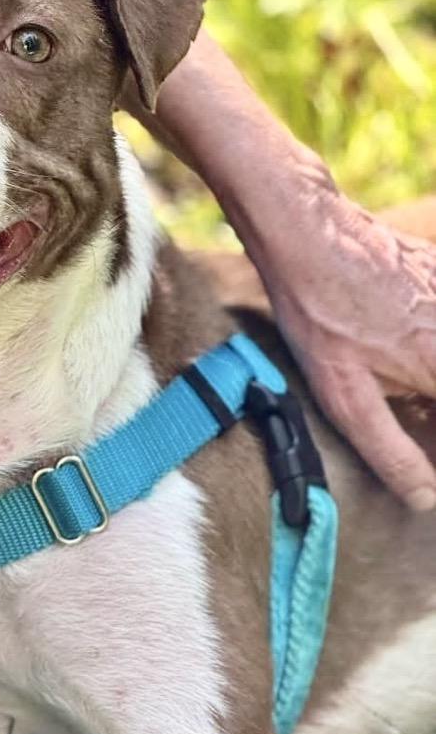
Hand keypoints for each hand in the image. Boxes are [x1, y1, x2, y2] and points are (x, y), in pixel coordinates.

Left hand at [251, 157, 435, 509]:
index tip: (426, 446)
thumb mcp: (344, 396)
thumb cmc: (320, 316)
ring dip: (425, 387)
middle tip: (406, 410)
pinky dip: (426, 353)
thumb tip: (425, 499)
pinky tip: (402, 354)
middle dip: (430, 414)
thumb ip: (390, 450)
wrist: (310, 235)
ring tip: (402, 392)